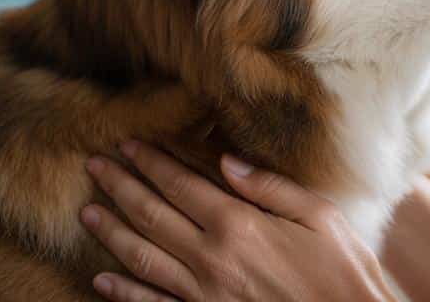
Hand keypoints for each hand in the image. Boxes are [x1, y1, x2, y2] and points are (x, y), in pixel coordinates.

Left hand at [81, 141, 394, 301]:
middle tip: (93, 165)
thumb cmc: (342, 270)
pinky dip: (123, 292)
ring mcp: (203, 294)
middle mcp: (212, 258)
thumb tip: (226, 160)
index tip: (128, 144)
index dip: (151, 162)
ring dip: (110, 232)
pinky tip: (101, 279)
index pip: (181, 185)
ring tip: (87, 212)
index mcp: (239, 225)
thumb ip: (269, 187)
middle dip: (120, 187)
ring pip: (142, 257)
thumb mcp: (320, 216)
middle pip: (151, 215)